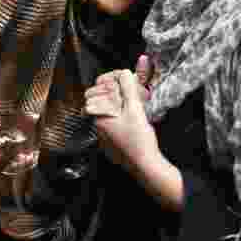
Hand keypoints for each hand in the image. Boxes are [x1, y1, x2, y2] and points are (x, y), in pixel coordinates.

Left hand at [84, 55, 158, 172]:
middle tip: (129, 89)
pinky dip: (122, 116)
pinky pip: (113, 123)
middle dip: (112, 91)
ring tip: (135, 101)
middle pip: (99, 100)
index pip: (94, 91)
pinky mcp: (113, 143)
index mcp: (99, 117)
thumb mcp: (135, 109)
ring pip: (106, 111)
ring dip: (119, 103)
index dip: (108, 82)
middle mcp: (98, 127)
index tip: (123, 79)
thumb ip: (128, 88)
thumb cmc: (139, 140)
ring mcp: (105, 136)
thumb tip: (124, 72)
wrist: (146, 167)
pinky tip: (135, 117)